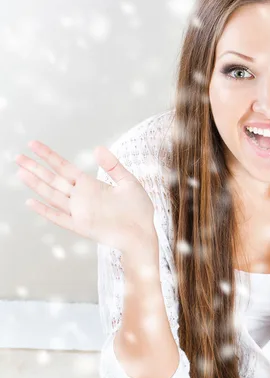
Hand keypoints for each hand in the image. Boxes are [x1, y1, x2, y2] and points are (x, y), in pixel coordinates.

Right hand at [15, 140, 156, 252]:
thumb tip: (98, 148)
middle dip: (35, 168)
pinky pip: (60, 218)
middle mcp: (81, 197)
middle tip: (18, 156)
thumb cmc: (139, 210)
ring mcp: (80, 212)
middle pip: (53, 179)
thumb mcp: (128, 182)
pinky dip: (45, 211)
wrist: (143, 233)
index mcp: (91, 184)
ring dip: (37, 185)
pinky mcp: (82, 226)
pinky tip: (31, 202)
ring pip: (53, 195)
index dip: (49, 156)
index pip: (64, 167)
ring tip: (20, 172)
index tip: (33, 144)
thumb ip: (113, 166)